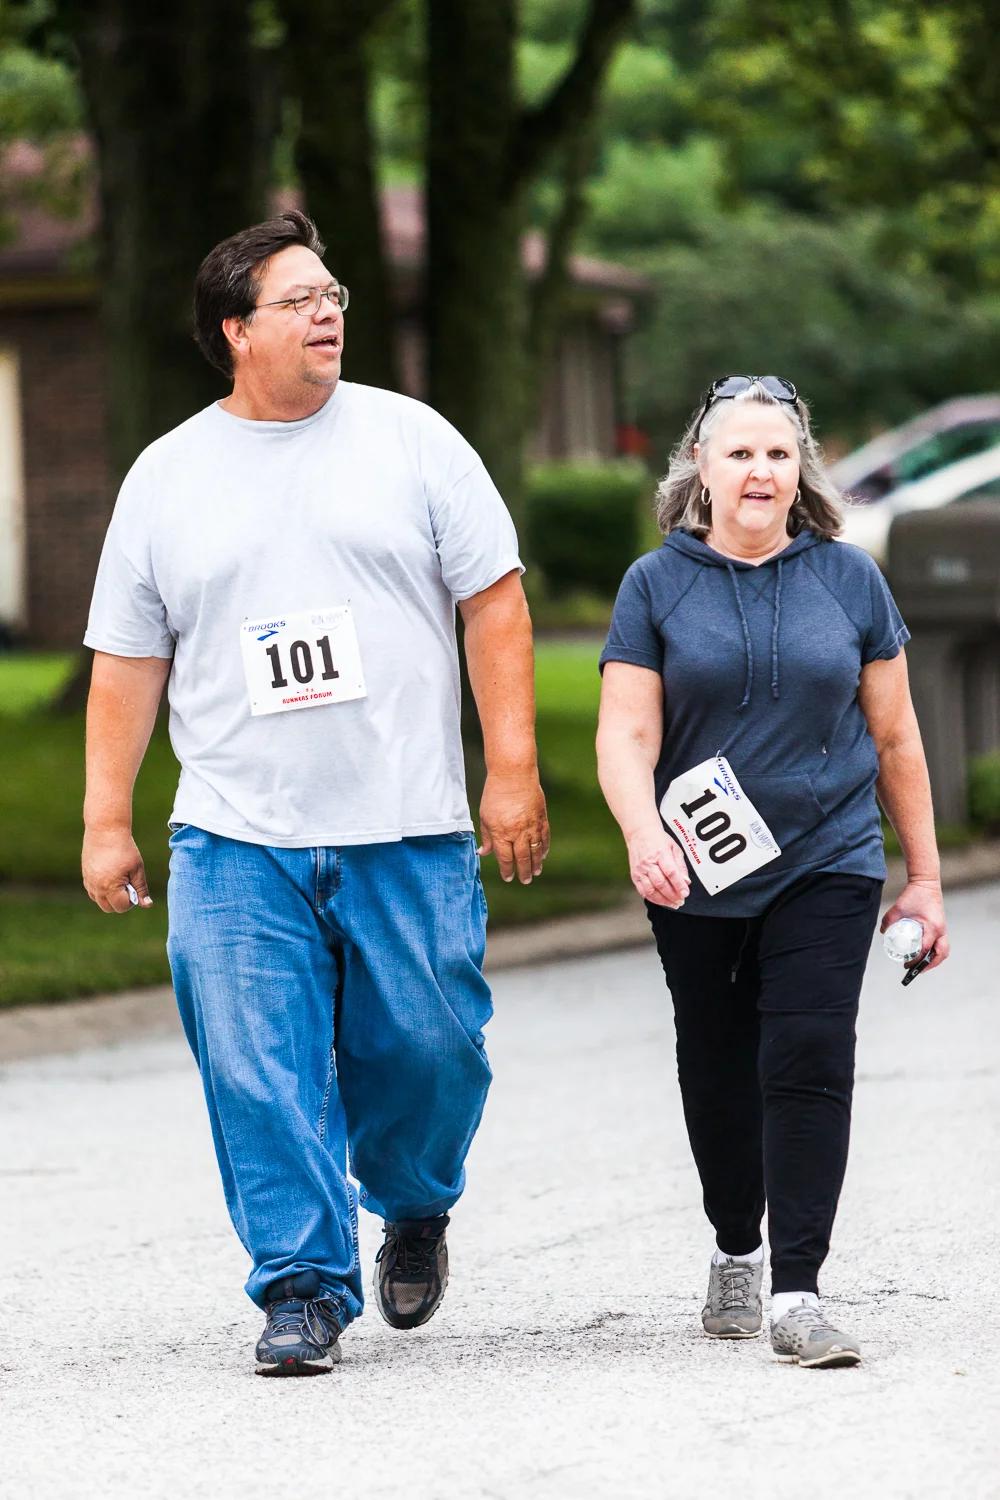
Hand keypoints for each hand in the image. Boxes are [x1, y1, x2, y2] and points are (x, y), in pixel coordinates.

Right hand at [82, 827, 152, 913]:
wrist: (105, 830)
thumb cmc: (125, 849)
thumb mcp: (137, 869)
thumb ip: (141, 888)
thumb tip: (147, 905)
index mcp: (110, 886)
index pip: (121, 907)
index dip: (131, 901)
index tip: (134, 886)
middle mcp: (96, 887)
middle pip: (108, 908)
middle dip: (120, 901)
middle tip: (127, 884)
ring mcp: (88, 882)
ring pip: (99, 901)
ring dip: (109, 897)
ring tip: (118, 879)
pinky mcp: (85, 875)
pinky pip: (93, 892)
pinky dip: (102, 890)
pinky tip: (110, 876)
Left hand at [478, 769, 549, 883]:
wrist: (513, 774)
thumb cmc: (495, 794)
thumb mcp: (485, 816)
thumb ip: (487, 836)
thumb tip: (483, 852)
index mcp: (501, 833)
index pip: (505, 858)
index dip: (507, 870)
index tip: (508, 878)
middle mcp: (518, 832)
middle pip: (522, 858)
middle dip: (523, 871)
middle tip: (525, 880)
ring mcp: (531, 826)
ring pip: (535, 850)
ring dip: (536, 863)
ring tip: (536, 872)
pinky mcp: (541, 817)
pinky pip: (545, 837)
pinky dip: (544, 847)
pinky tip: (543, 855)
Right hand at [627, 830, 689, 907]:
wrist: (639, 833)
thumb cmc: (659, 840)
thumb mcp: (674, 848)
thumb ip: (680, 866)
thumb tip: (686, 882)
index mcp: (660, 852)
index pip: (670, 872)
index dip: (678, 884)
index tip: (686, 893)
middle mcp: (648, 862)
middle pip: (660, 883)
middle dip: (673, 895)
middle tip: (682, 901)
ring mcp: (639, 870)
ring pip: (651, 890)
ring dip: (664, 900)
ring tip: (674, 904)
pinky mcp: (634, 876)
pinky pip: (643, 891)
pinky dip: (653, 899)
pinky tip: (662, 901)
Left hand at [881, 878, 947, 970]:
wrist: (926, 884)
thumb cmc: (915, 895)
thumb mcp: (898, 908)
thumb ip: (889, 920)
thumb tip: (884, 933)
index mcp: (933, 927)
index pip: (926, 949)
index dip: (916, 959)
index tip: (907, 964)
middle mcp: (940, 930)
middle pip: (940, 954)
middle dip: (929, 965)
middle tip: (915, 970)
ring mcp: (942, 929)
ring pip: (943, 950)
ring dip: (934, 960)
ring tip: (921, 966)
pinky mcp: (940, 927)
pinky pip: (941, 944)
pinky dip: (935, 952)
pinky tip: (924, 955)